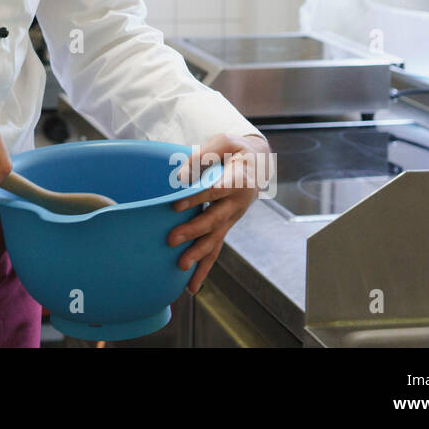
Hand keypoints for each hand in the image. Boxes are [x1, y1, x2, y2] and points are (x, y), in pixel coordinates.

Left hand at [167, 133, 270, 294]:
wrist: (257, 162)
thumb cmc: (234, 149)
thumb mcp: (222, 142)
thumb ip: (203, 154)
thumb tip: (179, 175)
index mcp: (240, 179)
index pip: (216, 190)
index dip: (197, 198)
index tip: (175, 205)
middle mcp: (239, 202)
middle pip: (216, 219)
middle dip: (194, 231)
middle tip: (171, 239)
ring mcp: (233, 217)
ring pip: (217, 239)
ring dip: (199, 255)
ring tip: (181, 267)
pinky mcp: (227, 226)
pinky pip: (217, 248)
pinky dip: (205, 267)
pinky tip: (192, 285)